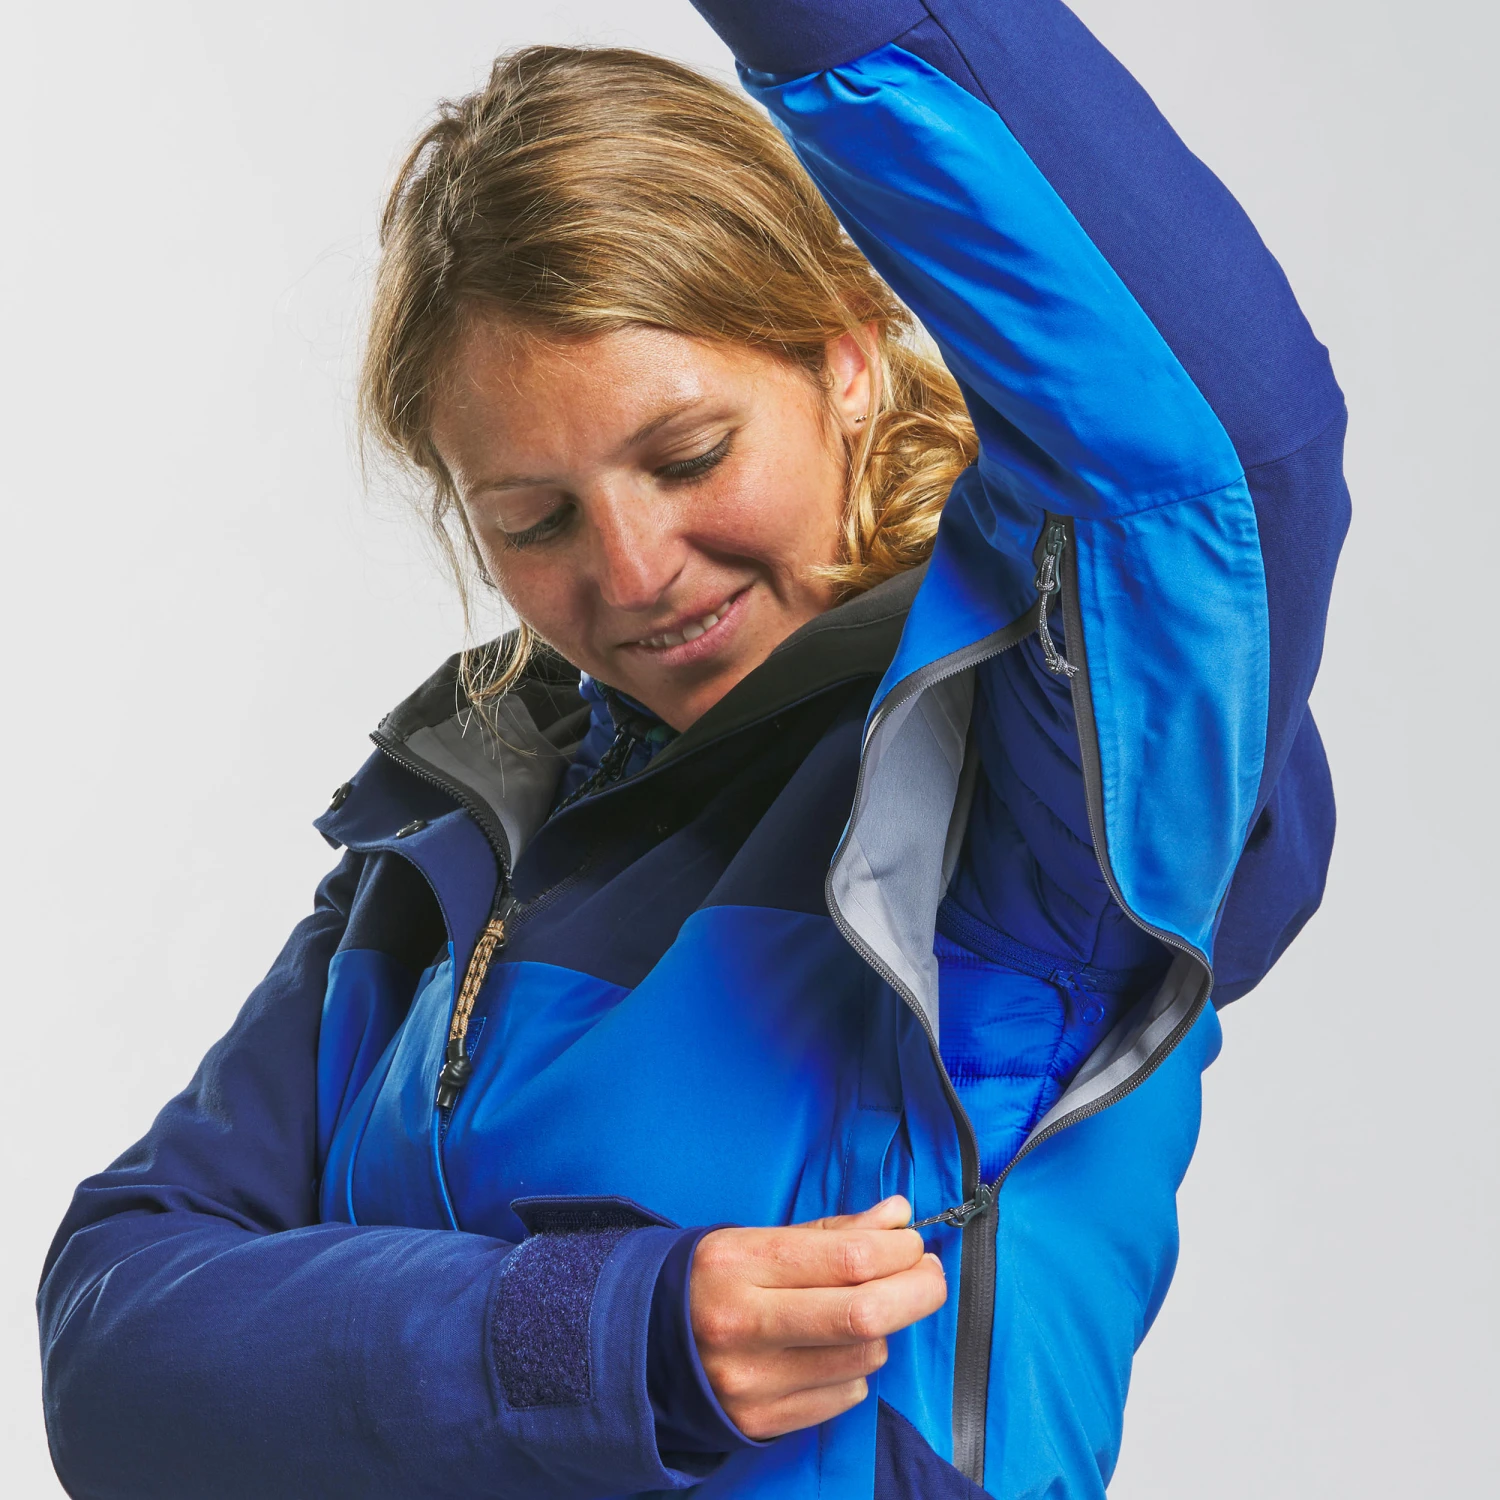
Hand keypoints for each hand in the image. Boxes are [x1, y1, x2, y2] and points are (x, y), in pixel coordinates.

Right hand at [689, 1196, 945, 1439]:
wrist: (645, 1345)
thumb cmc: (712, 1280)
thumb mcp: (758, 1238)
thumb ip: (832, 1231)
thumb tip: (898, 1215)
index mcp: (739, 1265)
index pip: (847, 1258)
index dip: (898, 1249)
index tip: (912, 1242)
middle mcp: (743, 1325)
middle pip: (864, 1313)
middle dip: (917, 1290)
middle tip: (928, 1274)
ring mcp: (753, 1382)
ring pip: (863, 1355)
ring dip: (883, 1328)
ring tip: (866, 1309)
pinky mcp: (763, 1422)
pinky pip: (845, 1393)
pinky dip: (857, 1366)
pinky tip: (834, 1347)